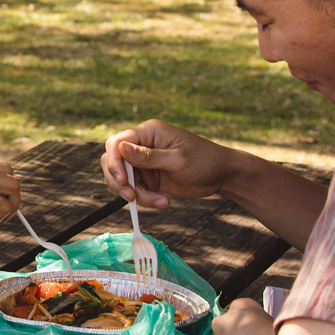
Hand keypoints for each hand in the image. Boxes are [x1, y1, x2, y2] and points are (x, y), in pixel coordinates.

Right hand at [103, 120, 243, 207]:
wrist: (221, 175)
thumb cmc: (204, 160)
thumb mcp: (178, 159)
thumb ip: (148, 156)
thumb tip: (121, 148)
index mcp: (148, 133)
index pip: (117, 143)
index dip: (114, 163)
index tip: (123, 181)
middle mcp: (141, 146)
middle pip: (113, 162)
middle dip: (119, 182)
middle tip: (132, 197)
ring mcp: (143, 164)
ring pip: (122, 181)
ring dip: (136, 195)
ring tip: (161, 201)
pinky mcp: (148, 179)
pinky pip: (136, 191)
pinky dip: (146, 199)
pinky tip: (165, 201)